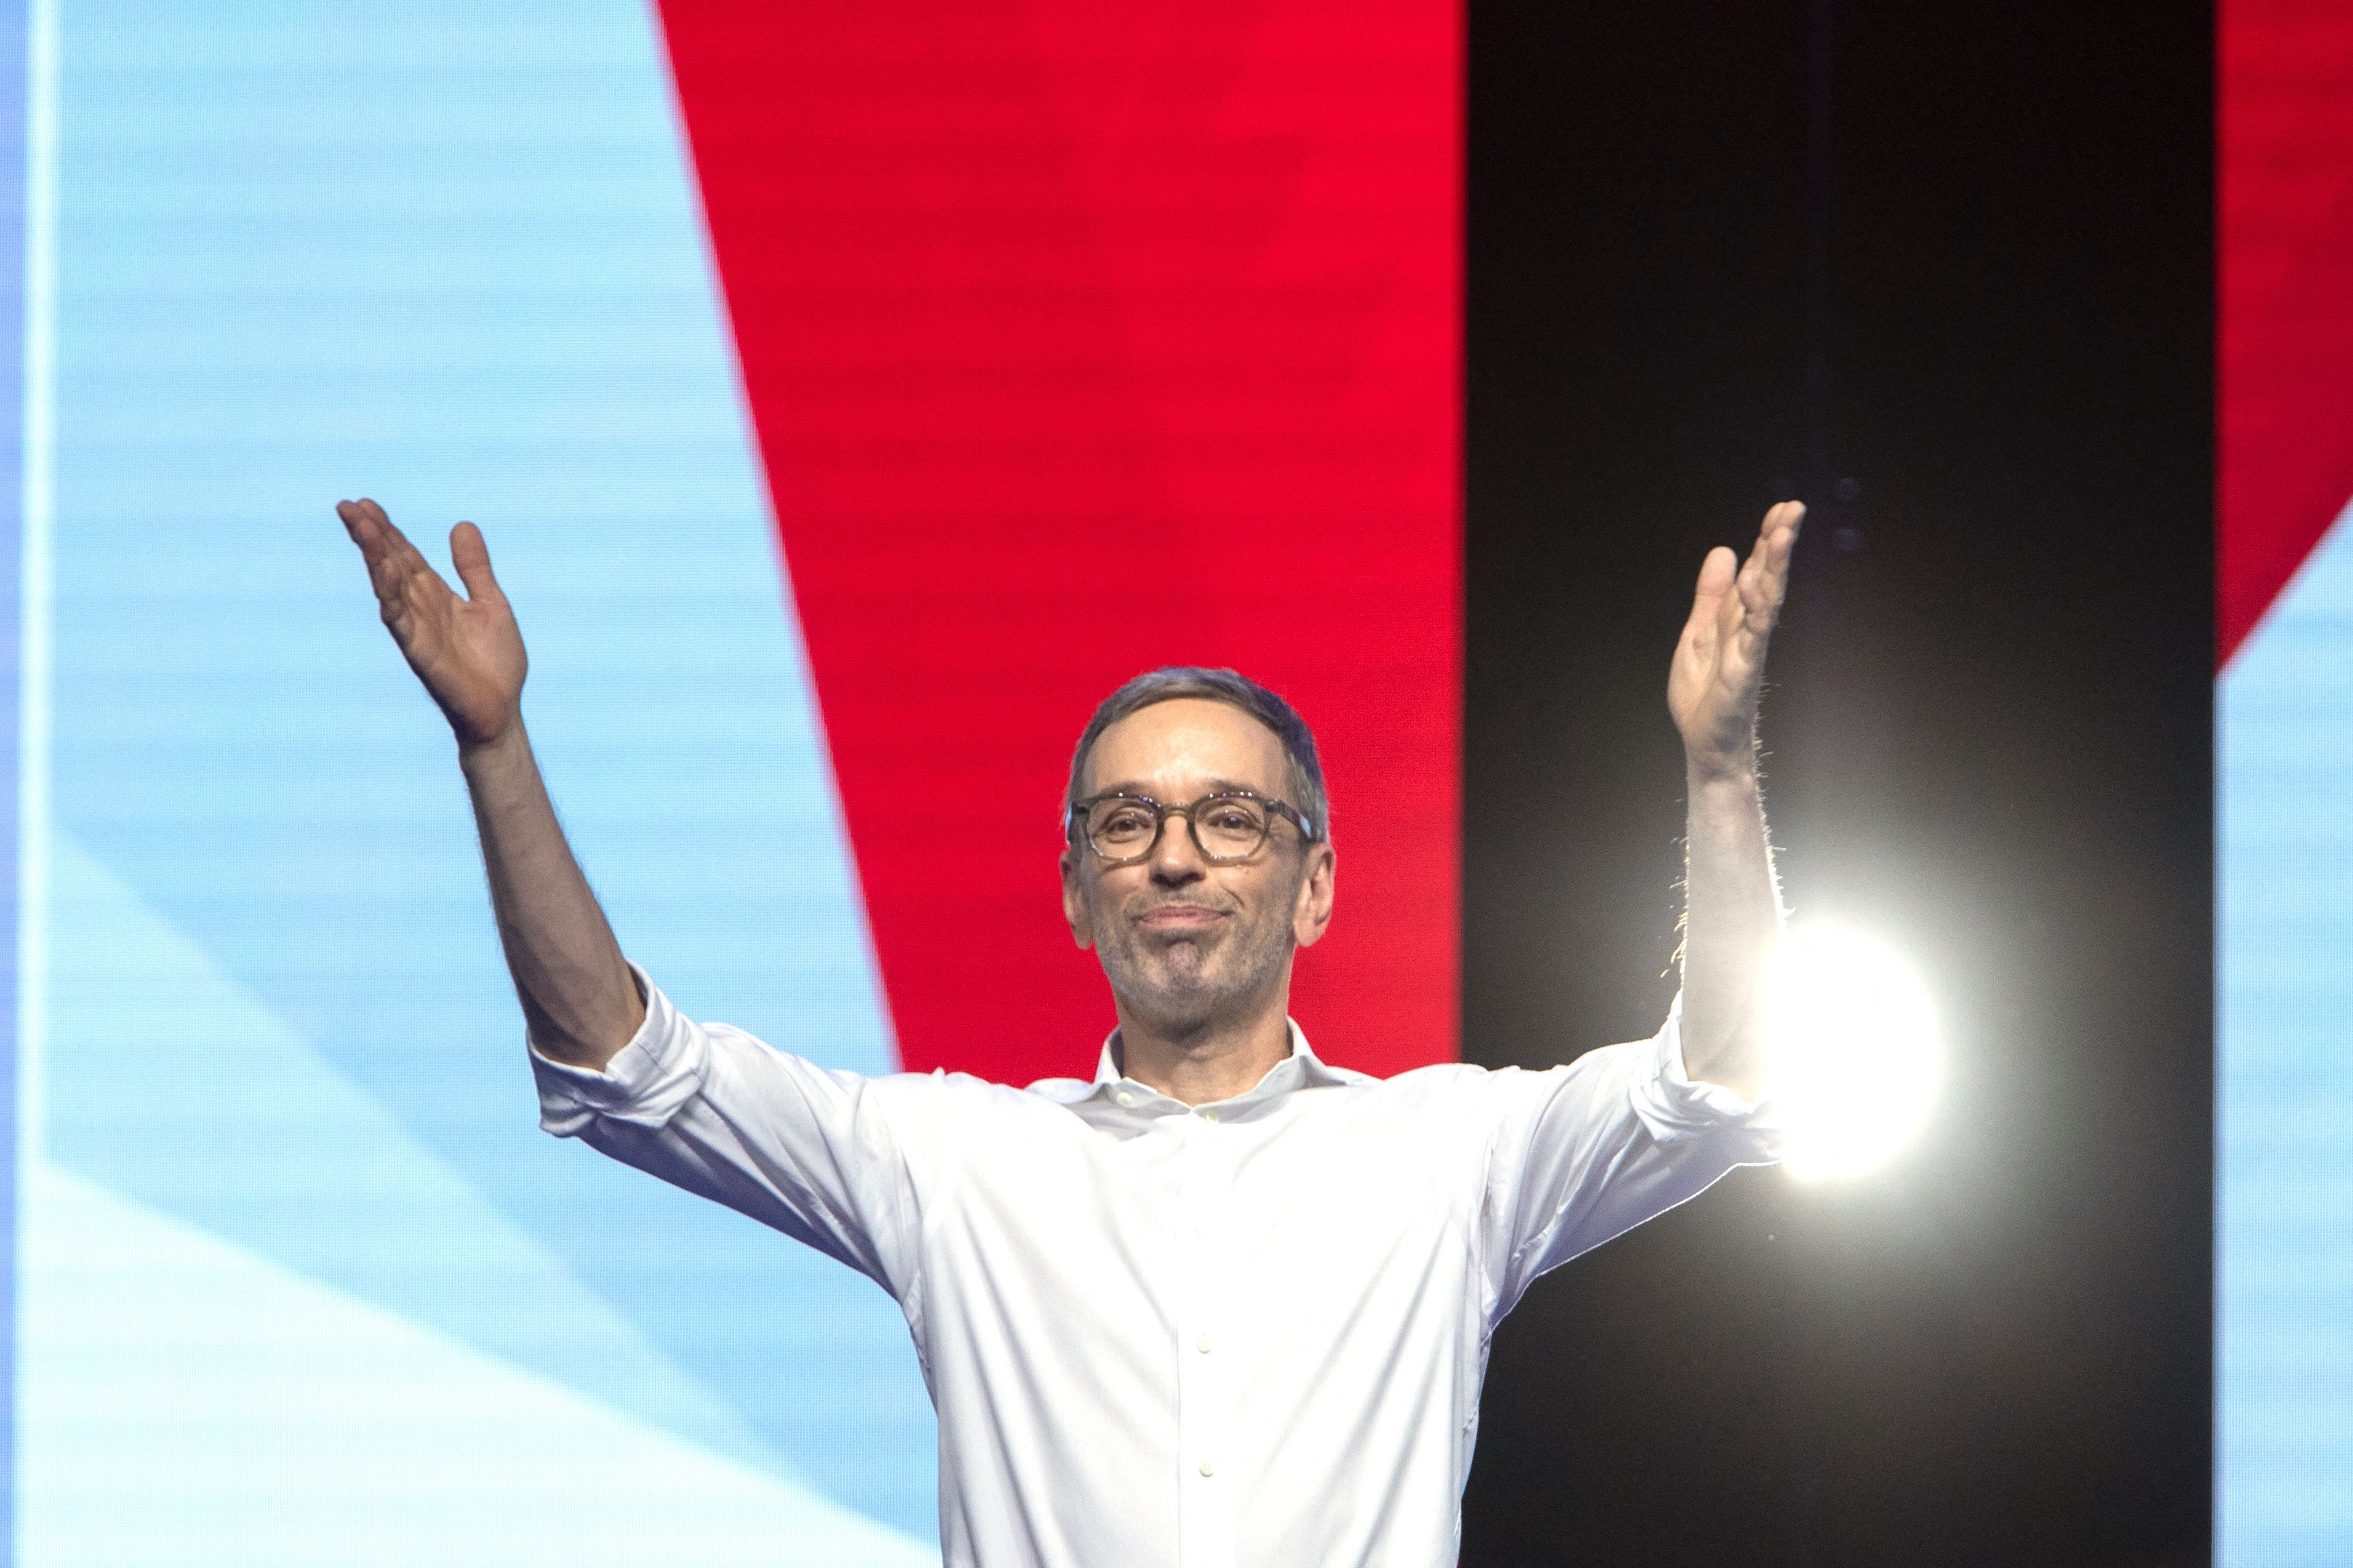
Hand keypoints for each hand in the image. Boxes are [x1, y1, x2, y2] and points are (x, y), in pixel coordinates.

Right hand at [339, 498, 526, 749]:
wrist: (501, 710)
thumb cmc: (495, 663)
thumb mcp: (490, 603)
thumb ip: (474, 567)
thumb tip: (462, 524)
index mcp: (436, 596)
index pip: (405, 556)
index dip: (387, 530)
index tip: (365, 503)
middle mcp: (420, 609)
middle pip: (390, 564)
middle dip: (370, 535)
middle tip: (347, 505)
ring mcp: (417, 630)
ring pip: (389, 586)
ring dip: (374, 556)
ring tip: (360, 525)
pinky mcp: (420, 652)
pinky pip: (400, 619)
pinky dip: (391, 593)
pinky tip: (383, 569)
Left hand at [1668, 500, 1803, 779]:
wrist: (1705, 741)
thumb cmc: (1705, 693)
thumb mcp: (1697, 632)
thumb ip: (1710, 595)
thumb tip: (1723, 551)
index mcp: (1736, 617)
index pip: (1756, 570)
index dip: (1768, 540)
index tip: (1783, 508)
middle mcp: (1749, 628)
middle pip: (1768, 578)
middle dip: (1779, 543)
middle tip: (1793, 508)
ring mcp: (1750, 648)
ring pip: (1767, 600)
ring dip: (1775, 567)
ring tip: (1782, 533)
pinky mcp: (1744, 670)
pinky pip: (1753, 635)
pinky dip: (1755, 609)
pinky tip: (1755, 583)